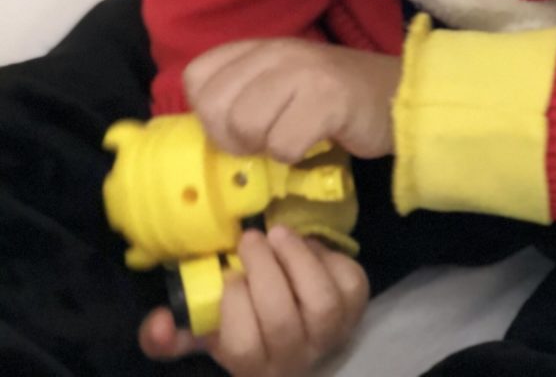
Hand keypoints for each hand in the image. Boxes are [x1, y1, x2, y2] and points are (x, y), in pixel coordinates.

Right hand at [139, 225, 368, 374]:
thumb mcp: (208, 329)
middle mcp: (295, 359)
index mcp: (254, 366)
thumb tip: (157, 326)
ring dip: (298, 260)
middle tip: (249, 239)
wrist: (302, 324)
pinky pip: (349, 281)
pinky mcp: (356, 307)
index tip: (228, 274)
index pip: (244, 347)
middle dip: (264, 272)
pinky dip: (327, 256)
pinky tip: (305, 245)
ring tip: (278, 234)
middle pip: (282, 321)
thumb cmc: (248, 323)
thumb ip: (172, 333)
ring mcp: (332, 334)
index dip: (234, 305)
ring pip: (322, 303)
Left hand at [183, 38, 401, 161]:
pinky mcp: (328, 100)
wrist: (396, 95)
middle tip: (263, 139)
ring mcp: (304, 73)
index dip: (208, 110)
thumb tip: (205, 128)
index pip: (197, 76)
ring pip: (246, 125)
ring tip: (288, 138)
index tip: (237, 122)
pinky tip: (311, 142)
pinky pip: (283, 145)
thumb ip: (243, 92)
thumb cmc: (331, 97)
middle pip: (216, 108)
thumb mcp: (280, 82)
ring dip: (264, 146)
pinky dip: (293, 156)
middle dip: (233, 138)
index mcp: (260, 46)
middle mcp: (278, 52)